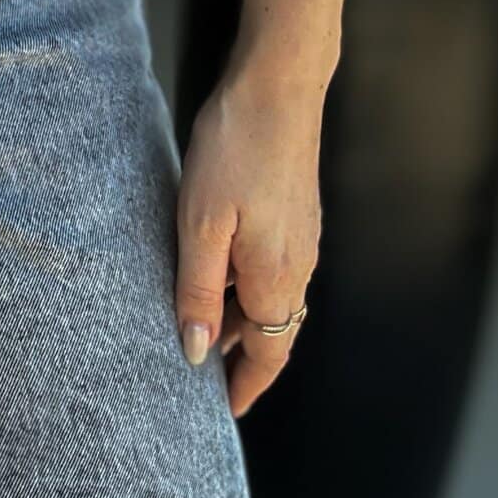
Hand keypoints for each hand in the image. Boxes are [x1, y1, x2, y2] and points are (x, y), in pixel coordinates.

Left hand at [173, 0, 346, 416]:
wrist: (277, 85)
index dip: (245, 387)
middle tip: (199, 376)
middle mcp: (299, 267)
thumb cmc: (235, 151)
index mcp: (278, 280)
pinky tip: (212, 270)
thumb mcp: (200, 225)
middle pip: (270, 330)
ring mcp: (302, 238)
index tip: (224, 412)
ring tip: (196, 326)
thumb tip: (195, 353)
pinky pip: (271, 268)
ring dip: (237, 318)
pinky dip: (243, 285)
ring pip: (269, 298)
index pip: (268, 355)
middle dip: (237, 356)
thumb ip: (197, 291)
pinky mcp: (295, 213)